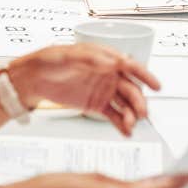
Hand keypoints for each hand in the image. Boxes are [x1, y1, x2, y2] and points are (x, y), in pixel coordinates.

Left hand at [8, 44, 160, 135]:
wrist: (32, 79)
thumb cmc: (48, 60)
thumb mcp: (67, 55)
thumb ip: (90, 59)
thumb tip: (111, 62)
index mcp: (104, 57)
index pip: (130, 65)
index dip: (144, 75)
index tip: (155, 85)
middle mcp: (108, 74)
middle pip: (130, 88)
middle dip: (138, 101)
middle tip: (140, 114)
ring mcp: (103, 90)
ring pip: (124, 104)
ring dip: (131, 115)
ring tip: (130, 125)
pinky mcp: (96, 105)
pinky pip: (113, 115)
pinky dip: (121, 124)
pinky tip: (126, 132)